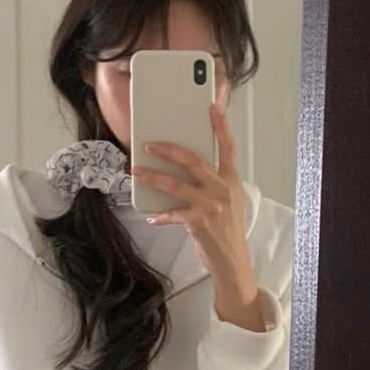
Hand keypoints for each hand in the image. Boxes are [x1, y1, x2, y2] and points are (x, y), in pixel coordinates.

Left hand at [132, 104, 264, 331]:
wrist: (232, 261)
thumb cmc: (228, 229)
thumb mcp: (229, 201)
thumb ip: (214, 182)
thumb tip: (186, 167)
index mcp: (231, 180)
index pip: (228, 147)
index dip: (220, 126)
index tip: (212, 108)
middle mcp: (222, 189)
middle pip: (193, 160)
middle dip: (168, 150)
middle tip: (149, 144)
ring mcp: (211, 205)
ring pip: (175, 184)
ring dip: (152, 177)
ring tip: (136, 172)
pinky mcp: (199, 222)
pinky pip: (173, 212)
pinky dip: (160, 214)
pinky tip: (151, 215)